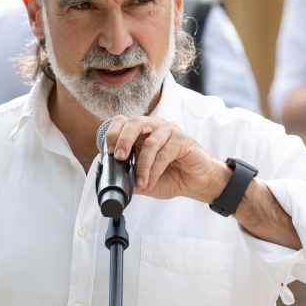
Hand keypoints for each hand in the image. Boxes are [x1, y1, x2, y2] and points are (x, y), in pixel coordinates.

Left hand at [106, 115, 228, 201]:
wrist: (197, 184)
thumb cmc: (171, 177)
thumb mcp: (143, 180)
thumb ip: (129, 178)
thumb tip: (112, 182)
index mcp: (142, 133)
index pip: (123, 122)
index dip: (113, 133)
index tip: (109, 152)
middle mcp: (154, 127)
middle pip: (134, 123)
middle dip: (123, 140)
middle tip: (120, 157)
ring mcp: (169, 132)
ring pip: (150, 141)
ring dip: (142, 164)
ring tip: (140, 182)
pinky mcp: (182, 140)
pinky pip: (164, 152)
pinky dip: (154, 169)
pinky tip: (150, 181)